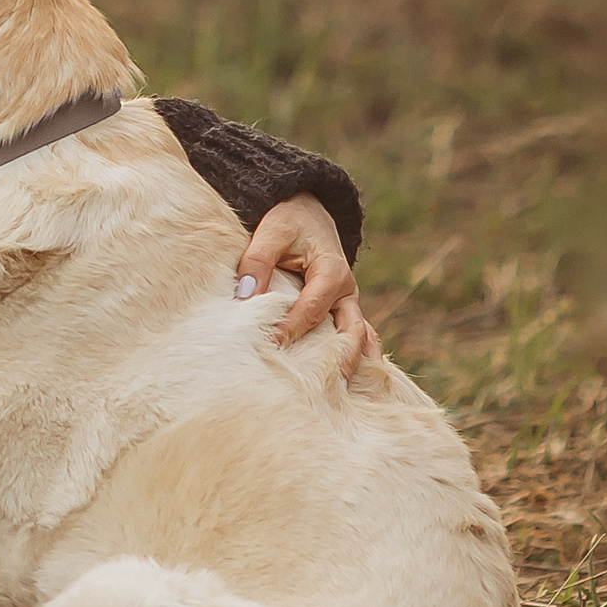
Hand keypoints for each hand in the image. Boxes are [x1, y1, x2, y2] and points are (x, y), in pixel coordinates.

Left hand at [235, 193, 376, 381]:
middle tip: (330, 388)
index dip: (292, 329)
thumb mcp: (271, 231)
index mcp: (332, 271)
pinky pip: (357, 335)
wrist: (307, 211)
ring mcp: (349, 303)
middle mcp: (347, 291)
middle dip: (341, 359)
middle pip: (351, 331)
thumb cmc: (288, 221)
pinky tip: (350, 383)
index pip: (313, 309)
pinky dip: (357, 356)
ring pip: (361, 337)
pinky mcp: (343, 309)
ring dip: (355, 363)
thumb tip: (245, 295)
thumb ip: (257, 261)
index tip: (272, 348)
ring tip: (346, 395)